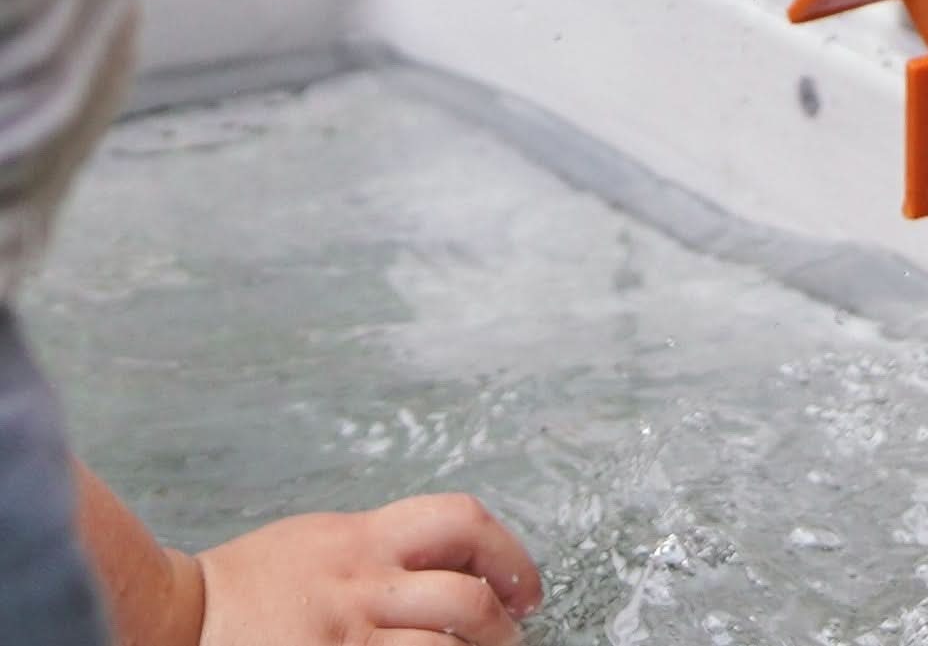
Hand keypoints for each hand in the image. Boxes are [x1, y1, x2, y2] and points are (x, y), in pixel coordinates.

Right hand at [195, 495, 543, 644]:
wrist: (176, 617)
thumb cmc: (245, 584)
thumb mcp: (323, 539)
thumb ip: (382, 547)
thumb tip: (446, 559)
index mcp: (365, 540)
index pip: (462, 522)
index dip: (507, 552)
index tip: (523, 581)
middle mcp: (362, 587)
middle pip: (463, 598)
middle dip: (502, 620)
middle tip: (513, 631)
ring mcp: (345, 638)